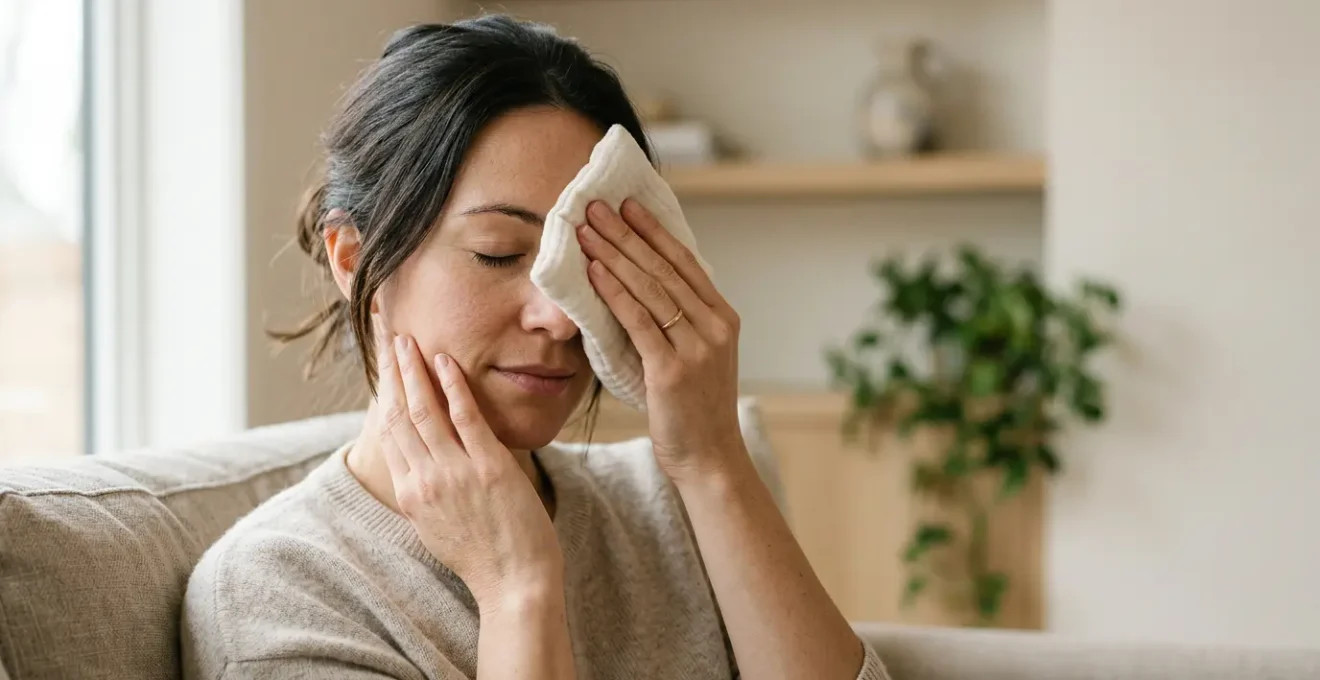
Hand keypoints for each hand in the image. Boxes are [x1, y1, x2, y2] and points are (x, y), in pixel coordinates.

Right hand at [373, 320, 563, 611]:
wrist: (515, 584)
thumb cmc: (484, 557)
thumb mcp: (437, 526)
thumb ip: (425, 491)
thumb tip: (420, 464)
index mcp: (410, 495)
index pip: (388, 432)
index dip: (382, 392)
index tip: (381, 365)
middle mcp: (424, 480)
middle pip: (397, 414)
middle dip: (390, 371)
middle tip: (386, 337)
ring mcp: (455, 473)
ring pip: (424, 410)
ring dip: (413, 370)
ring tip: (407, 339)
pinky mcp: (488, 467)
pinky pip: (465, 418)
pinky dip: (452, 386)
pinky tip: (446, 360)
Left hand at [577, 199, 745, 482]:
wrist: (709, 458)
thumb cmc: (693, 410)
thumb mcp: (695, 357)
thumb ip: (677, 323)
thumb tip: (640, 286)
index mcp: (722, 318)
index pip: (685, 262)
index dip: (654, 231)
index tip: (628, 204)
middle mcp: (714, 327)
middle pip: (663, 269)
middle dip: (627, 233)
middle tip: (597, 206)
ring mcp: (696, 348)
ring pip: (649, 289)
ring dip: (614, 255)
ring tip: (587, 231)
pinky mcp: (671, 370)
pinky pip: (637, 322)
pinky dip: (613, 293)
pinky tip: (593, 273)